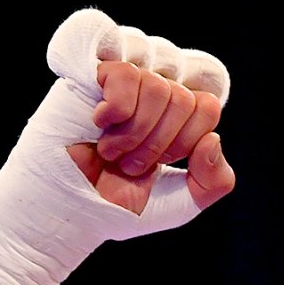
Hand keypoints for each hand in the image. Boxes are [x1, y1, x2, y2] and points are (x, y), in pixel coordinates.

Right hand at [66, 61, 235, 216]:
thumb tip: (212, 139)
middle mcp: (153, 91)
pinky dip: (118, 110)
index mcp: (177, 115)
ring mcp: (124, 81)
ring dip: (136, 134)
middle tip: (129, 164)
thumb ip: (215, 181)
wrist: (68, 211)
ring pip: (159, 86)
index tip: (161, 163)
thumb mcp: (182, 202)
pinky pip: (127, 74)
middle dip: (159, 144)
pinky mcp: (91, 75)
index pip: (208, 104)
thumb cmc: (119, 203)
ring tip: (111, 153)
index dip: (188, 141)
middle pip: (185, 98)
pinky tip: (100, 125)